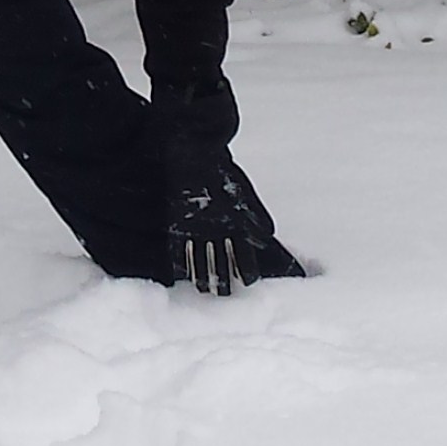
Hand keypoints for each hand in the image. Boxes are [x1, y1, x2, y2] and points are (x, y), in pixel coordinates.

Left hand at [168, 148, 306, 294]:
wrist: (194, 151)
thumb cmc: (219, 170)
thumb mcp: (238, 193)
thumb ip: (253, 214)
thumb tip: (269, 235)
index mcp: (233, 222)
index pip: (243, 250)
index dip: (246, 266)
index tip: (250, 282)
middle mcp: (216, 228)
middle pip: (222, 257)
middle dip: (224, 275)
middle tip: (225, 295)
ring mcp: (196, 226)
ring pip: (201, 255)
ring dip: (202, 272)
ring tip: (203, 290)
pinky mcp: (178, 222)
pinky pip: (178, 246)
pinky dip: (178, 259)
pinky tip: (178, 274)